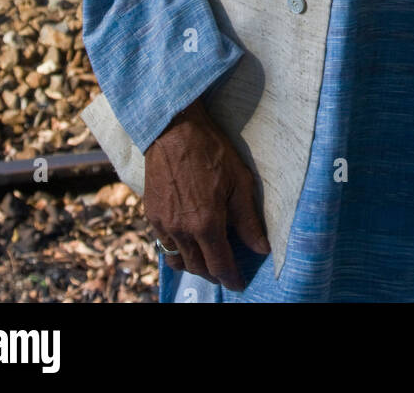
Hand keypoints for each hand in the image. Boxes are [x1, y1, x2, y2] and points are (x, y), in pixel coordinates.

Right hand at [144, 96, 270, 291]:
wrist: (173, 129)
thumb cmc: (210, 150)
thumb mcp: (239, 181)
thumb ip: (248, 219)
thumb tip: (261, 248)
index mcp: (207, 224)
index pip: (220, 266)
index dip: (231, 279)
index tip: (238, 284)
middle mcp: (182, 230)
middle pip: (198, 267)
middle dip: (214, 273)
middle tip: (226, 270)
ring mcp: (164, 223)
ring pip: (179, 260)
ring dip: (194, 264)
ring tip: (206, 258)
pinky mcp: (152, 214)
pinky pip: (164, 244)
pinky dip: (177, 250)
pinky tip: (187, 241)